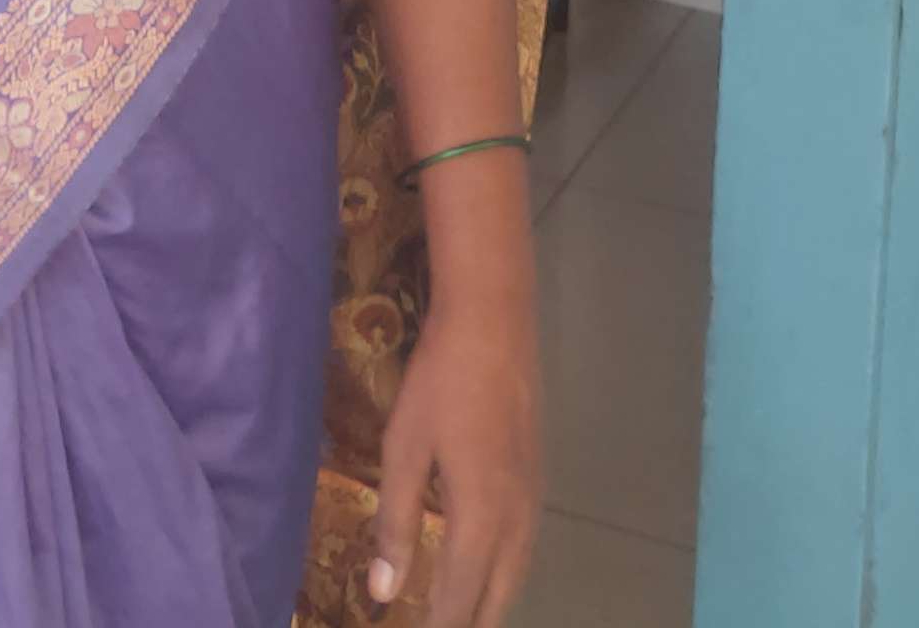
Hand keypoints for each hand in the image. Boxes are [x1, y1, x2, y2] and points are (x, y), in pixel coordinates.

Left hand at [364, 289, 541, 625]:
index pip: (460, 597)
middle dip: (469, 621)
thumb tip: (382, 590)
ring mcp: (533, 496)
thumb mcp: (403, 448)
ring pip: (517, 573)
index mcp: (481, 516)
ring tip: (461, 616)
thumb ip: (395, 522)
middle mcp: (517, 518)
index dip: (438, 627)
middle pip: (497, 596)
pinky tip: (486, 569)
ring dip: (490, 602)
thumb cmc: (439, 381)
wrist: (494, 321)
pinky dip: (504, 573)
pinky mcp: (537, 475)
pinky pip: (524, 546)